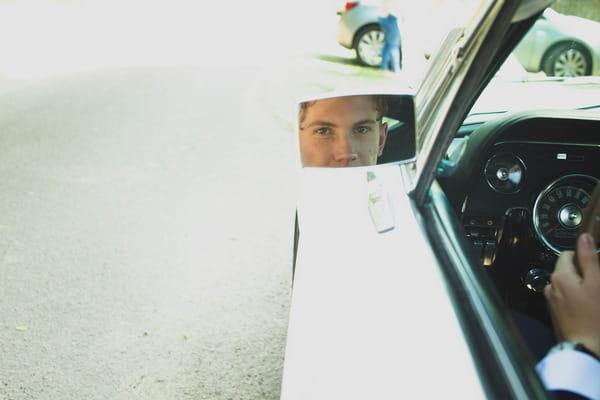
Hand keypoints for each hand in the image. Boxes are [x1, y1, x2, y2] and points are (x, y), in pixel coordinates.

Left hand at [544, 233, 599, 357]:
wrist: (585, 349)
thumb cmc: (594, 319)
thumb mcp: (596, 284)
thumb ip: (589, 259)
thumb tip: (584, 238)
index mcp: (560, 276)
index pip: (568, 253)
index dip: (584, 255)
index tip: (595, 262)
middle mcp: (552, 286)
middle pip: (568, 269)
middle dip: (583, 272)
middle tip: (597, 283)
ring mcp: (553, 300)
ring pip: (568, 284)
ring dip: (580, 285)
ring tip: (594, 297)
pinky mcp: (557, 313)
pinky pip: (567, 298)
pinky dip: (577, 298)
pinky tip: (588, 307)